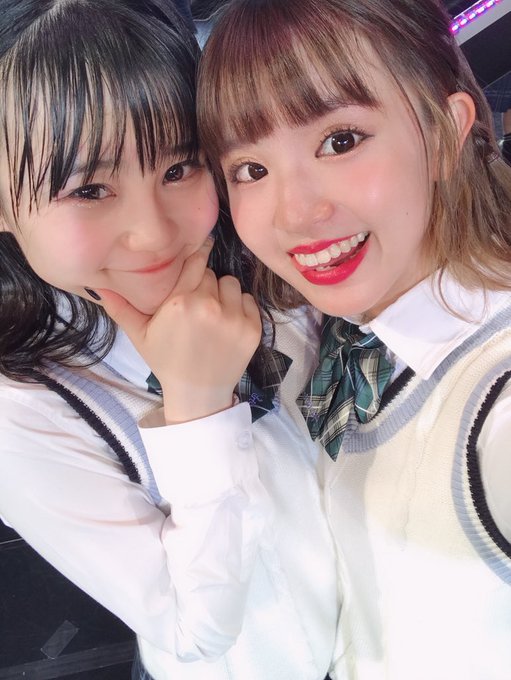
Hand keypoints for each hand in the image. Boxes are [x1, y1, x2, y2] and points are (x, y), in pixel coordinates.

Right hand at [98, 239, 261, 422]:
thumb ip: (121, 309)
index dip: (197, 256)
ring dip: (224, 294)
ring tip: (213, 313)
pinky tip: (228, 324)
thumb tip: (99, 286)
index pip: (195, 262)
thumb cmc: (167, 362)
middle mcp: (209, 306)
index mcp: (181, 303)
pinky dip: (241, 308)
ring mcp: (234, 318)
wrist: (198, 395)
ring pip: (232, 284)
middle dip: (205, 285)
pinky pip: (250, 300)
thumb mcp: (140, 336)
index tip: (202, 247)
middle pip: (212, 274)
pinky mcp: (253, 328)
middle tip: (197, 305)